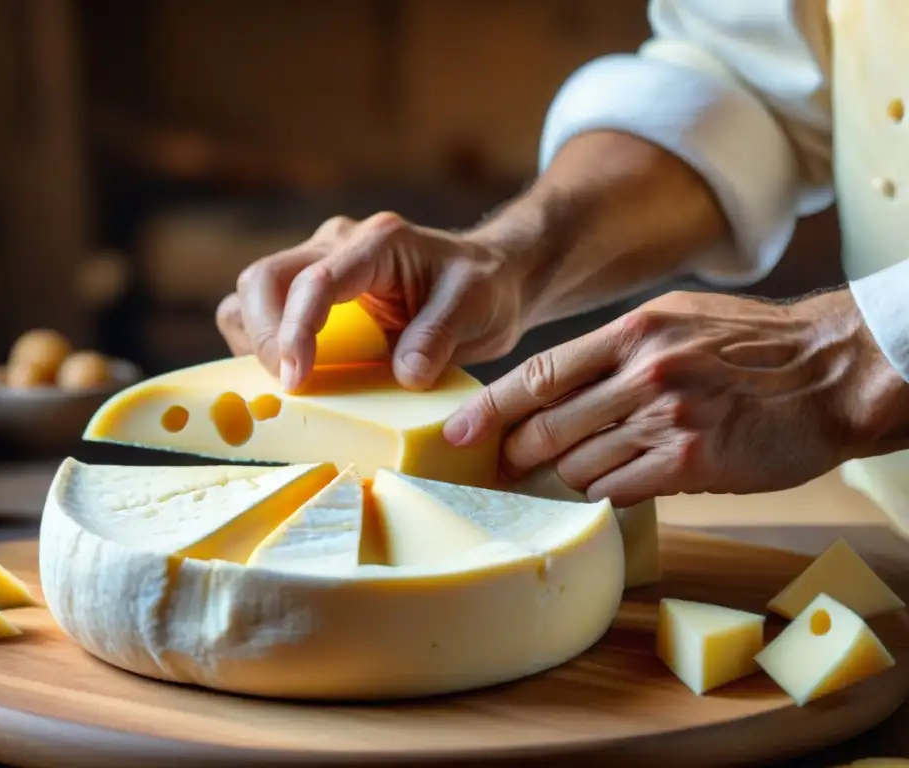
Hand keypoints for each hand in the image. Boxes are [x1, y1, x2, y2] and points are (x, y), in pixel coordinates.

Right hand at [216, 212, 523, 390]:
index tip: (297, 380)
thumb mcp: (476, 309)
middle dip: (266, 337)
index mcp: (378, 243)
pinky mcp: (312, 290)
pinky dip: (265, 345)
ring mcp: (319, 263)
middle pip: (263, 279)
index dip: (296, 331)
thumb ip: (438, 337)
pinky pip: (265, 312)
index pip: (315, 281)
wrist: (488, 277)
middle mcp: (338, 244)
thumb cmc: (483, 288)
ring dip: (257, 340)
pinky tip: (296, 373)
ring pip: (253, 293)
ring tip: (290, 380)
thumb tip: (404, 375)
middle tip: (291, 388)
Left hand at [444, 289, 893, 505]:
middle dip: (515, 453)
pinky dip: (605, 492)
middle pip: (548, 425)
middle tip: (500, 468)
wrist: (835, 370)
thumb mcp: (676, 321)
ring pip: (579, 465)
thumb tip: (560, 385)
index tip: (456, 431)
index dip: (490, 407)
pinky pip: (618, 491)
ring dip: (565, 476)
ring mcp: (667, 420)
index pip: (539, 374)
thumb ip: (616, 351)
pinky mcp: (692, 464)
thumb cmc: (752, 346)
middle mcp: (643, 374)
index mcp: (632, 333)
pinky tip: (613, 485)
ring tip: (567, 477)